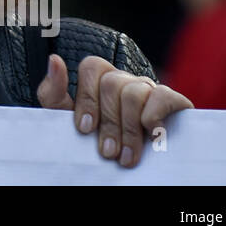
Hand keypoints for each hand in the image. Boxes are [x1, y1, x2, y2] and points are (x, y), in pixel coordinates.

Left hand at [37, 53, 193, 168]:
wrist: (136, 166)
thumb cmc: (96, 138)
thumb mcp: (66, 118)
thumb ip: (53, 92)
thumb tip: (54, 59)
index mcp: (100, 78)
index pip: (92, 66)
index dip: (87, 97)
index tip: (85, 129)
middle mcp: (125, 79)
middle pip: (112, 84)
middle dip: (108, 123)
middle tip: (107, 153)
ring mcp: (149, 88)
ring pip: (134, 92)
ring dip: (129, 129)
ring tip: (127, 157)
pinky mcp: (172, 101)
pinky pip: (162, 96)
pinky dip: (153, 116)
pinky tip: (151, 136)